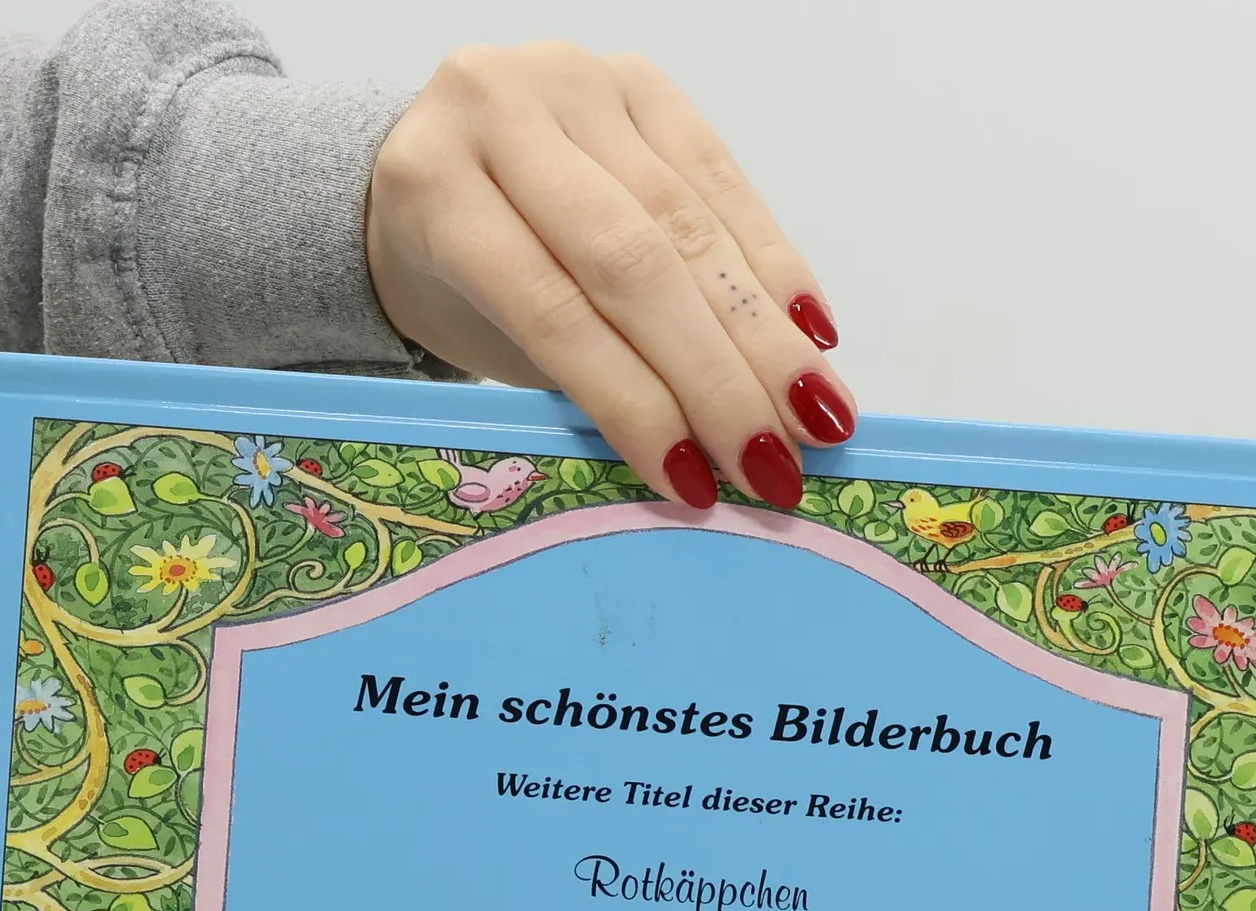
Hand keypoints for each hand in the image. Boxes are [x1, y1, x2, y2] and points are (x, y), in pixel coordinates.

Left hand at [365, 42, 851, 511]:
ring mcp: (578, 83)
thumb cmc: (458, 279)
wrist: (439, 168)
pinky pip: (724, 178)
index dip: (637, 403)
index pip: (557, 310)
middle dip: (719, 378)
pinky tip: (814, 336)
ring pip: (691, 225)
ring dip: (766, 335)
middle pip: (636, 263)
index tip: (697, 483)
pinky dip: (775, 266)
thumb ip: (581, 383)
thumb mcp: (487, 338)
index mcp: (438, 188)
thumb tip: (698, 468)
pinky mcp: (644, 83)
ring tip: (818, 419)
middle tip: (777, 464)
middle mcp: (504, 112)